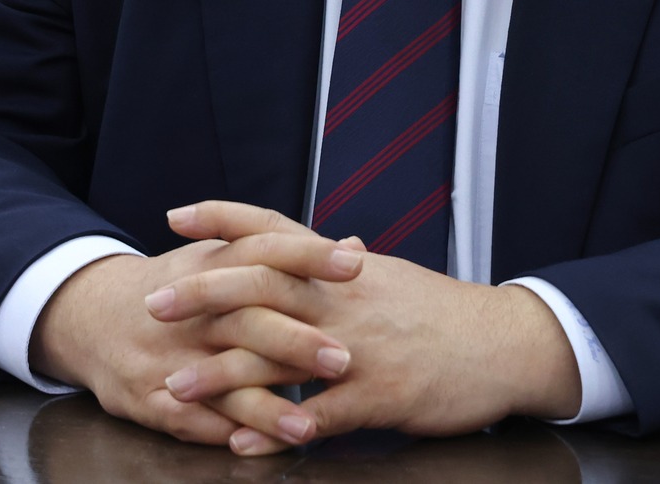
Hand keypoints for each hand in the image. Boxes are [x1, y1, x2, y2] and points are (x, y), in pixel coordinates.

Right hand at [28, 227, 362, 446]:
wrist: (92, 316)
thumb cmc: (178, 286)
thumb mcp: (222, 257)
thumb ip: (289, 256)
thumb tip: (358, 247)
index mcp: (214, 264)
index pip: (266, 248)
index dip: (310, 254)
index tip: (356, 261)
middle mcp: (193, 309)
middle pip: (248, 320)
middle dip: (296, 341)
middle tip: (343, 359)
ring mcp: (168, 355)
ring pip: (222, 381)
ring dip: (266, 406)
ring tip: (309, 425)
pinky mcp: (148, 397)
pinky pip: (191, 422)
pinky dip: (227, 435)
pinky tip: (259, 448)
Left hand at [152, 201, 581, 448]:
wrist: (505, 343)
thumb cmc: (443, 314)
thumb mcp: (391, 279)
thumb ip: (349, 267)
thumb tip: (328, 245)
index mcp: (344, 268)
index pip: (276, 228)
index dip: (225, 218)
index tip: (176, 215)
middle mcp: (346, 299)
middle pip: (264, 283)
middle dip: (205, 292)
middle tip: (154, 301)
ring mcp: (361, 347)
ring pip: (280, 354)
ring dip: (223, 373)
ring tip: (174, 387)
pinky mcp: (381, 395)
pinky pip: (319, 415)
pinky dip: (277, 430)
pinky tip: (241, 444)